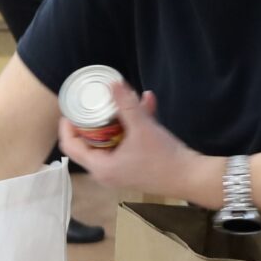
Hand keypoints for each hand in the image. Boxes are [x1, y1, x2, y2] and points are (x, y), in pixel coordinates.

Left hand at [57, 81, 207, 198]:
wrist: (192, 178)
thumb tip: (113, 83)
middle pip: (89, 141)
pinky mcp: (135, 166)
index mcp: (100, 167)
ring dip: (119, 118)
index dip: (68, 125)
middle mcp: (106, 172)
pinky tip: (148, 103)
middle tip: (97, 99)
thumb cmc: (163, 157)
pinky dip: (133, 126)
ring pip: (111, 139)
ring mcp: (121, 170)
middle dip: (96, 117)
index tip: (71, 107)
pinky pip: (127, 143)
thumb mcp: (142, 127)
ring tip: (127, 95)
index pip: (71, 145)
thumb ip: (126, 104)